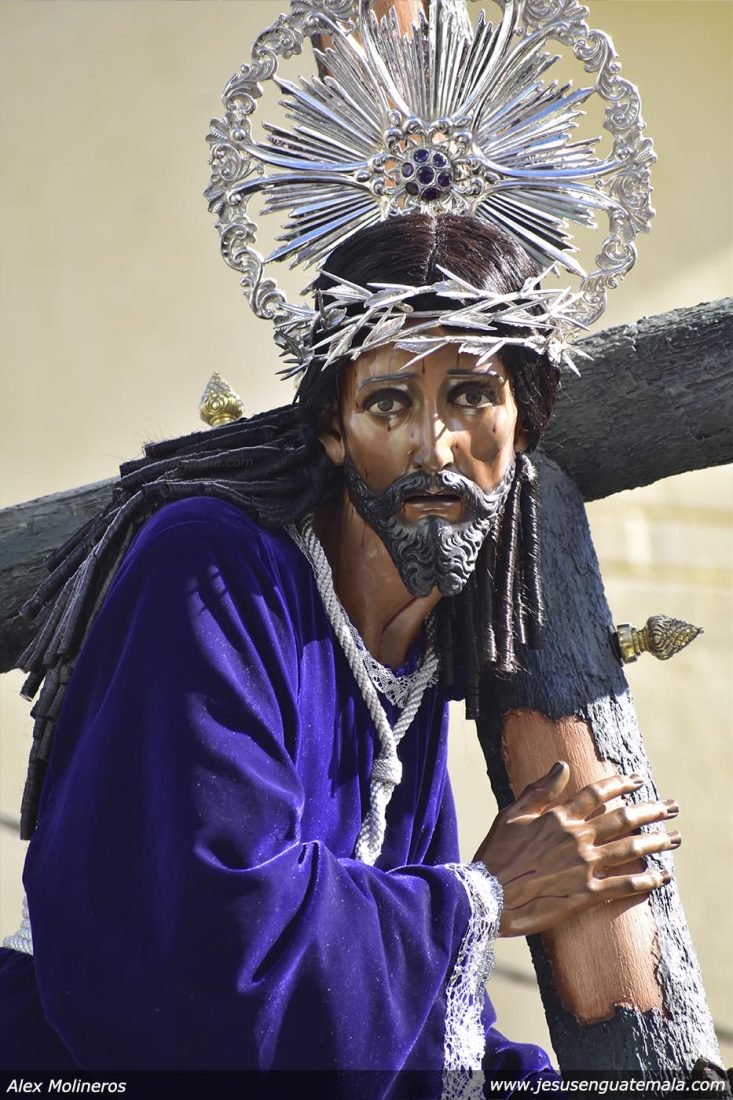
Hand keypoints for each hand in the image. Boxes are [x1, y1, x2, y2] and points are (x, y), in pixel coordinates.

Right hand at [473, 761, 679, 936]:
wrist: (490, 895)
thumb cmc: (496, 853)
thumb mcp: (512, 814)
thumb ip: (539, 790)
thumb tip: (562, 766)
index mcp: (559, 817)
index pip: (597, 794)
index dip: (619, 784)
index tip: (637, 780)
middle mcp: (577, 838)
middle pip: (622, 818)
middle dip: (650, 810)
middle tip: (670, 807)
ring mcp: (584, 866)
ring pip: (630, 848)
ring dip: (656, 841)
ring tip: (674, 837)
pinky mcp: (587, 893)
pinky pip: (624, 884)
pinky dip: (647, 880)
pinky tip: (663, 876)